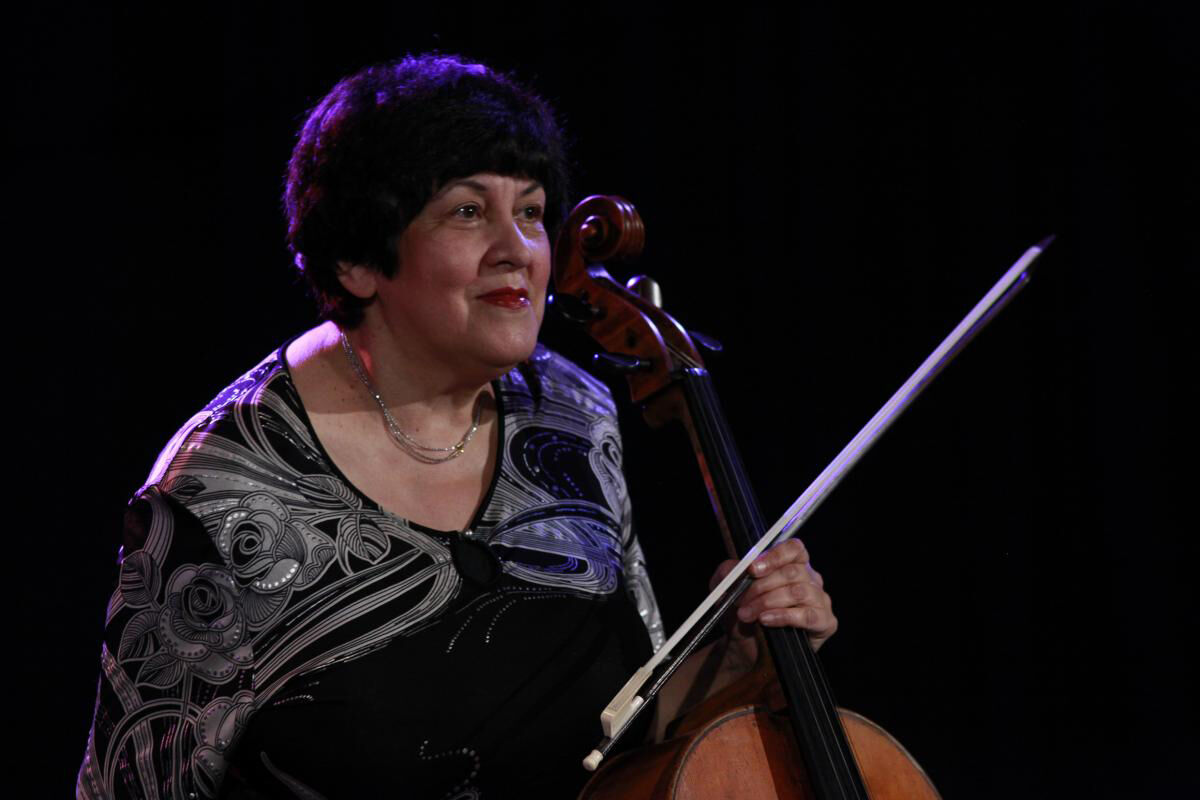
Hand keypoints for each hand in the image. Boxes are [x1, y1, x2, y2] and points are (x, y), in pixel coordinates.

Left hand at [710, 538, 837, 652]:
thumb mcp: (726, 588)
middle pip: (793, 572)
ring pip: (799, 591)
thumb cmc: (741, 612)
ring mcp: (820, 600)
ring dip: (768, 602)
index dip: (775, 556)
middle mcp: (810, 579)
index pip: (794, 549)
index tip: (752, 569)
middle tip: (741, 600)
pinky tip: (766, 620)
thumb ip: (729, 571)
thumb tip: (738, 566)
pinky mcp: (825, 622)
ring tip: (747, 614)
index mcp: (792, 564)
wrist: (744, 647)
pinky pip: (807, 615)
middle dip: (762, 586)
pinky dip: (783, 616)